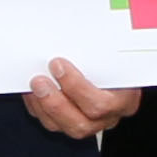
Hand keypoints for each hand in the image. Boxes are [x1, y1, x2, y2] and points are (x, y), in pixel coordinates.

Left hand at [25, 57, 139, 138]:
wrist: (113, 65)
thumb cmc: (115, 57)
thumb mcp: (112, 50)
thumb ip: (97, 47)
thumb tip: (75, 29)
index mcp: (125, 99)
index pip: (103, 104)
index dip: (77, 88)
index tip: (58, 64)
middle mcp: (108, 117)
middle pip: (82, 123)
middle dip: (56, 103)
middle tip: (39, 81)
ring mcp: (91, 123)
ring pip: (65, 127)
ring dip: (44, 107)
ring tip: (34, 84)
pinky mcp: (71, 123)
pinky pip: (52, 123)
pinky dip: (37, 107)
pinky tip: (30, 91)